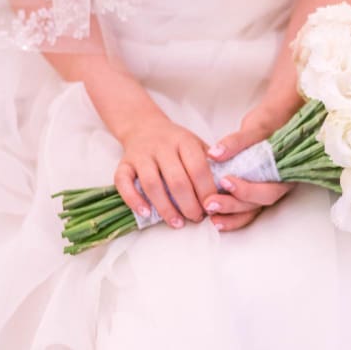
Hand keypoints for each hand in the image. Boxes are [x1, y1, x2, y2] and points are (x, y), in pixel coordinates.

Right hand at [114, 112, 217, 228]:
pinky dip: (134, 199)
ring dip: (166, 208)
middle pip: (176, 180)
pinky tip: (146, 213)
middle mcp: (162, 146)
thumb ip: (210, 164)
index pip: (198, 168)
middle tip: (196, 218)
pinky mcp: (124, 163)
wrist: (144, 127)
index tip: (212, 207)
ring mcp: (141, 155)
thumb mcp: (196, 145)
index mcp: (184, 140)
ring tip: (177, 223)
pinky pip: (123, 182)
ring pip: (152, 184)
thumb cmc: (176, 143)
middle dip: (189, 204)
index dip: (206, 191)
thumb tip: (226, 191)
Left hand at [203, 103, 297, 231]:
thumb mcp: (255, 128)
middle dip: (233, 205)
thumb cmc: (269, 124)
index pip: (268, 189)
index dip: (247, 190)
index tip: (225, 181)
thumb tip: (214, 153)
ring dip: (231, 216)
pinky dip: (232, 215)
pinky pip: (246, 209)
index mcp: (285, 172)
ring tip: (210, 216)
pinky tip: (215, 220)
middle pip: (258, 203)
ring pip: (251, 209)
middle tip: (210, 203)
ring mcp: (266, 190)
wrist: (275, 122)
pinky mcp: (255, 192)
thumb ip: (236, 142)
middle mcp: (278, 185)